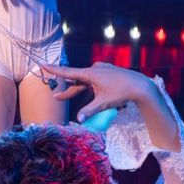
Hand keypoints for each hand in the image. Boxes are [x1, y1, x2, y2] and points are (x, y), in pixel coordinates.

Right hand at [43, 61, 158, 121]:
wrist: (142, 86)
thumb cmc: (122, 93)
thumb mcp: (104, 103)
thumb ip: (90, 110)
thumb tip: (79, 120)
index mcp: (91, 73)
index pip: (68, 72)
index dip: (54, 69)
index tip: (42, 64)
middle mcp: (95, 69)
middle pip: (76, 79)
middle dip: (67, 89)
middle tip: (56, 97)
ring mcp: (102, 69)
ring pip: (85, 80)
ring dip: (78, 88)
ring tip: (69, 97)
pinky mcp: (108, 72)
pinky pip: (94, 79)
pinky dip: (90, 86)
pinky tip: (93, 90)